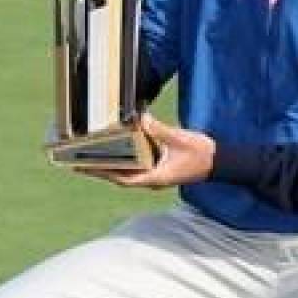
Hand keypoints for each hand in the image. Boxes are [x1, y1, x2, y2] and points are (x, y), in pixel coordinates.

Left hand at [75, 114, 216, 189]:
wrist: (219, 162)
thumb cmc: (201, 154)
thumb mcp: (179, 139)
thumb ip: (159, 130)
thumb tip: (141, 119)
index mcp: (155, 177)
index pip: (122, 178)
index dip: (102, 173)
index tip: (83, 167)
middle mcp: (152, 179)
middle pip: (120, 176)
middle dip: (100, 169)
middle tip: (78, 161)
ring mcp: (156, 175)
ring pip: (128, 172)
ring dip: (111, 165)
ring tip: (92, 155)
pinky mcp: (160, 168)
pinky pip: (138, 165)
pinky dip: (125, 159)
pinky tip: (117, 149)